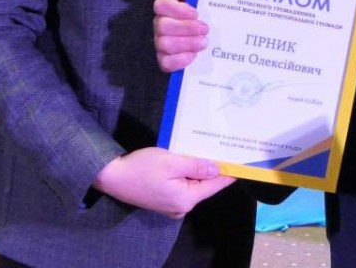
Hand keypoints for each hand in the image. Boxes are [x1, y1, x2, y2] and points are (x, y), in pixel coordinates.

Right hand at [92, 147, 234, 217]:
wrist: (112, 177)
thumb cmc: (141, 168)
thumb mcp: (171, 162)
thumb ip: (195, 166)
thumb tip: (216, 168)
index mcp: (186, 199)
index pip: (215, 185)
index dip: (229, 172)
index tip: (243, 161)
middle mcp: (181, 206)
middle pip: (205, 185)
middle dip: (214, 167)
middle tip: (226, 148)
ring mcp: (172, 204)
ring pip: (194, 184)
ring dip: (200, 168)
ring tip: (211, 150)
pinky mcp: (164, 199)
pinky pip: (183, 185)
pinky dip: (188, 172)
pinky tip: (190, 158)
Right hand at [152, 0, 207, 71]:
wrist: (215, 26)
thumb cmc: (203, 7)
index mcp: (166, 5)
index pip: (160, 5)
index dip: (177, 10)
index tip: (196, 12)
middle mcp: (159, 24)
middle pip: (162, 27)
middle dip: (186, 28)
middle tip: (205, 29)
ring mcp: (161, 42)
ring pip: (164, 44)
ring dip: (186, 44)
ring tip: (204, 42)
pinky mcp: (166, 60)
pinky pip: (165, 63)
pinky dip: (180, 61)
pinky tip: (193, 56)